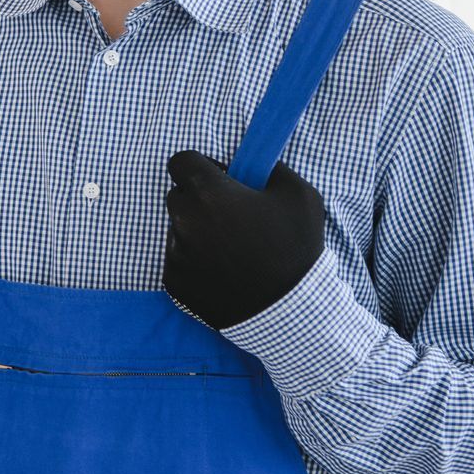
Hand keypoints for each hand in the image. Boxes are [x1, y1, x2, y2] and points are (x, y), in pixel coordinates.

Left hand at [162, 150, 325, 330]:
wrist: (290, 312)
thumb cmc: (296, 249)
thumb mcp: (300, 195)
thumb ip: (270, 168)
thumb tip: (254, 163)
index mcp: (208, 192)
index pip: (181, 161)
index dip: (201, 167)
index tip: (220, 180)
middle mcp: (184, 220)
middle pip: (178, 196)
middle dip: (199, 200)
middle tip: (231, 217)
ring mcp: (175, 253)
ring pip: (178, 229)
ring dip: (197, 232)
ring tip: (233, 250)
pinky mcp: (174, 282)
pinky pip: (179, 260)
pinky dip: (196, 262)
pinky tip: (226, 272)